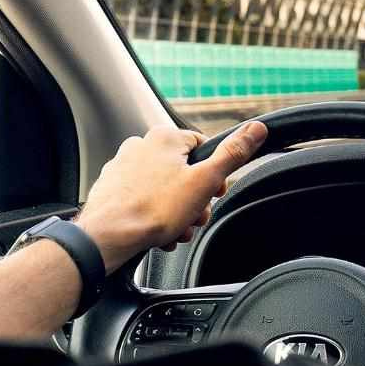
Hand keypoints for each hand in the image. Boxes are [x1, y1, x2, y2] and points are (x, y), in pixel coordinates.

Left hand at [75, 122, 267, 272]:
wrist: (108, 236)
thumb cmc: (154, 210)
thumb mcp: (206, 181)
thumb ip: (233, 153)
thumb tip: (256, 129)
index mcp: (164, 137)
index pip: (203, 147)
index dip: (214, 174)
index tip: (214, 193)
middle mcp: (140, 146)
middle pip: (183, 170)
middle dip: (195, 199)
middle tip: (195, 217)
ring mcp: (122, 167)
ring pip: (163, 187)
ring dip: (176, 211)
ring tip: (176, 229)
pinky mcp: (111, 188)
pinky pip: (142, 198)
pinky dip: (154, 214)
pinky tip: (158, 232)